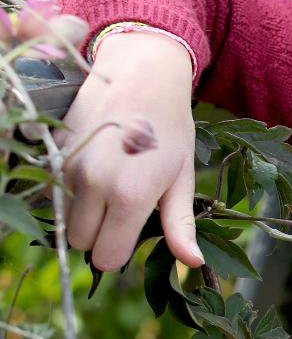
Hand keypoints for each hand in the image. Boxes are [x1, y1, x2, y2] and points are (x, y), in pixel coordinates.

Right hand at [54, 31, 203, 272]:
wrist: (141, 75)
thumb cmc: (170, 130)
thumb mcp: (182, 178)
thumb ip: (180, 224)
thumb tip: (191, 263)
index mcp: (130, 196)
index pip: (107, 257)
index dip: (119, 252)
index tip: (131, 234)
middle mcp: (93, 185)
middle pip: (82, 242)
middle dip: (99, 236)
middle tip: (122, 209)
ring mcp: (69, 167)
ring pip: (64, 219)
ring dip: (83, 214)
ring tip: (110, 186)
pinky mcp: (53, 152)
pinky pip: (54, 191)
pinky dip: (69, 191)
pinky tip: (94, 168)